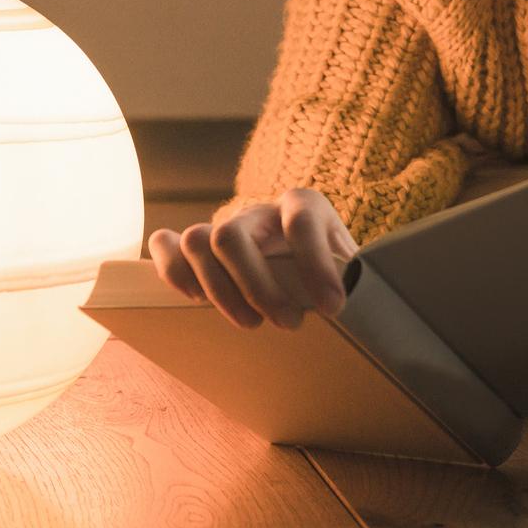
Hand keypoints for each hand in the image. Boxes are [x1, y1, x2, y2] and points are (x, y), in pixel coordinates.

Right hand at [145, 189, 354, 331]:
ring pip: (199, 240)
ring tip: (250, 322)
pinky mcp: (201, 244)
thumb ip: (351, 275)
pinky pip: (167, 244)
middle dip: (256, 287)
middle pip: (232, 235)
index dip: (315, 266)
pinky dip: (174, 272)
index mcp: (303, 205)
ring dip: (219, 290)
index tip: (332, 308)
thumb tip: (359, 303)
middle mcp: (261, 210)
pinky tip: (197, 300)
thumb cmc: (331, 266)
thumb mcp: (349, 265)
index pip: (302, 222)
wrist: (308, 259)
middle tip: (287, 323)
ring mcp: (227, 224)